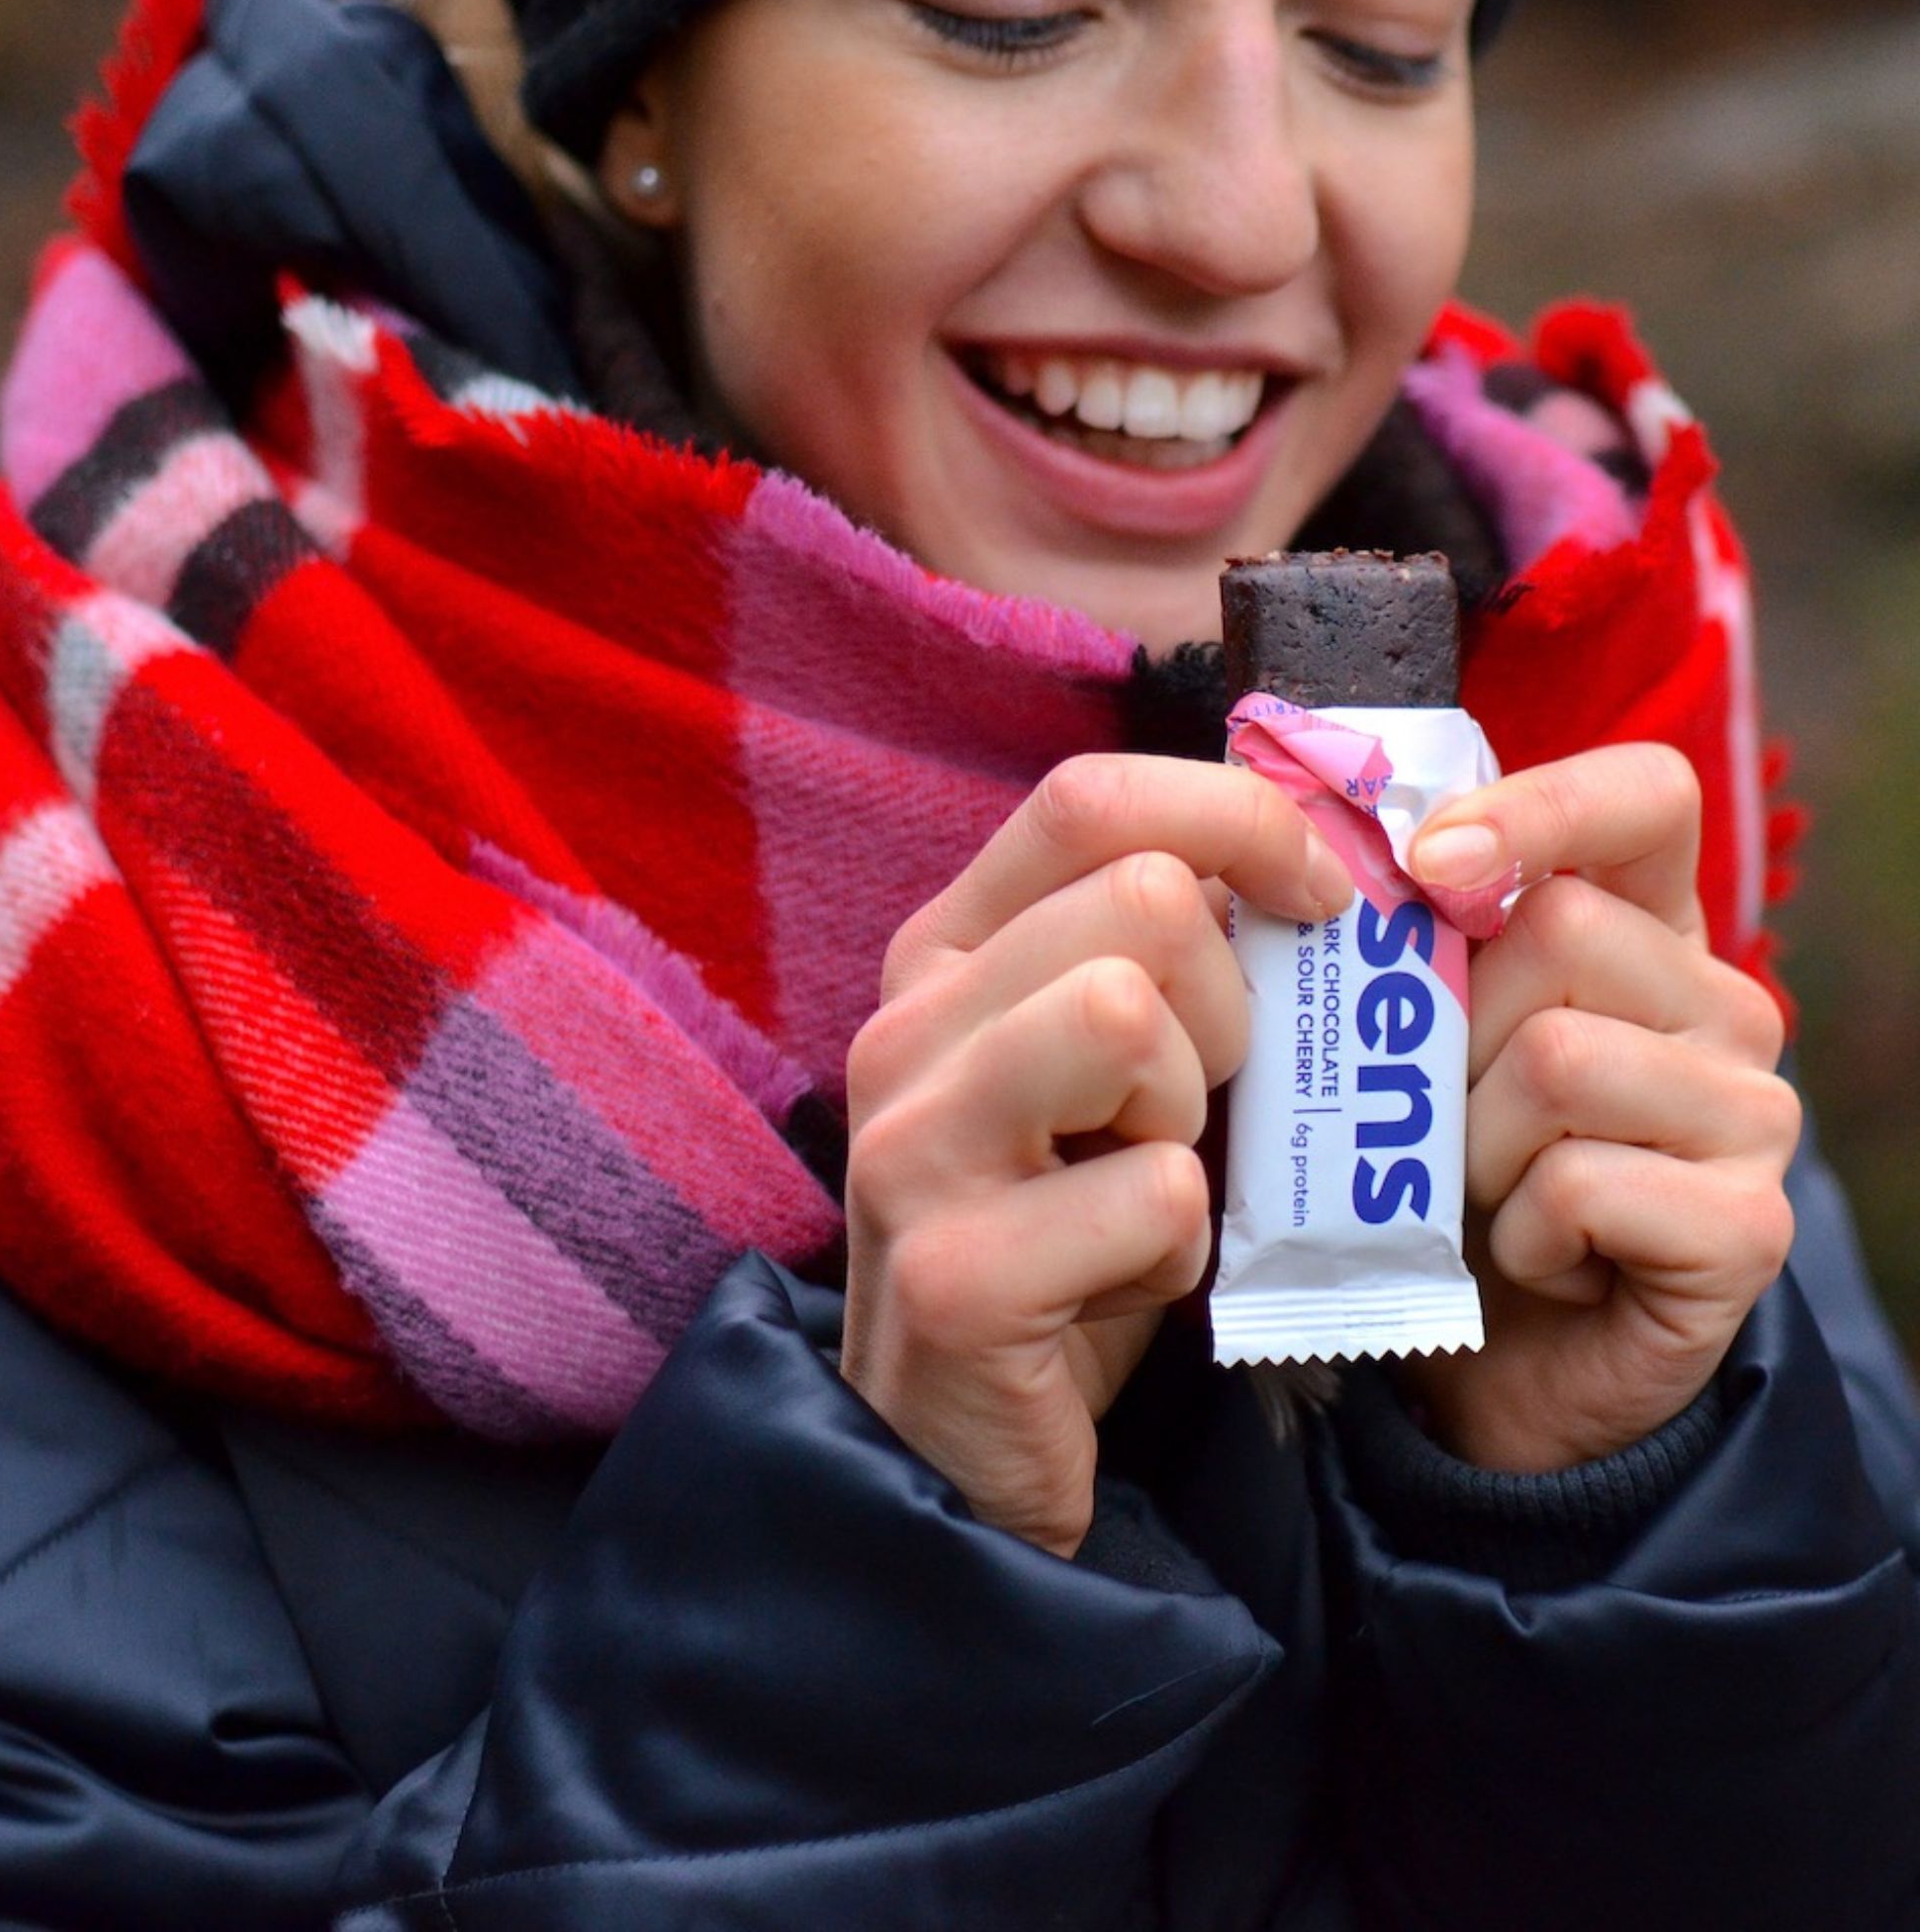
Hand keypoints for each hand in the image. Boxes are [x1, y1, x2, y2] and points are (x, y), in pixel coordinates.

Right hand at [841, 754, 1351, 1554]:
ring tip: (1155, 1184)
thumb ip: (1174, 959)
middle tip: (1203, 1105)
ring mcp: (914, 1147)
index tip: (1327, 899)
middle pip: (1141, 901)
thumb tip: (1331, 856)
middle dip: (1232, 1005)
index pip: (1088, 800)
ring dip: (1193, 1115)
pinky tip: (1133, 1282)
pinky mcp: (956, 1272)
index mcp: (946, 955)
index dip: (1239, 819)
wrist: (962, 1440)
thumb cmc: (1068, 1229)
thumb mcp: (1108, 1072)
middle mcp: (907, 1029)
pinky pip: (1155, 1194)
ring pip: (1125, 1013)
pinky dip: (1184, 1247)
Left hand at [1401, 743, 1800, 1470]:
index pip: (1643, 795)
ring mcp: (1750, 1112)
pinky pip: (1580, 1186)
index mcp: (1642, 927)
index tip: (1428, 862)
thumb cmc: (1432, 1178)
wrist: (1489, 1367)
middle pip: (1560, 930)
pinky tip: (1532, 1258)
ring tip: (1484, 1191)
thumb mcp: (1400, 1042)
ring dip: (1471, 1146)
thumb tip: (1288, 841)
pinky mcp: (1747, 1226)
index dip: (1537, 807)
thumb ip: (1379, 940)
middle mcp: (1720, 1001)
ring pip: (1556, 1059)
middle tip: (1443, 1114)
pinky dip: (1518, 1234)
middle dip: (1448, 1031)